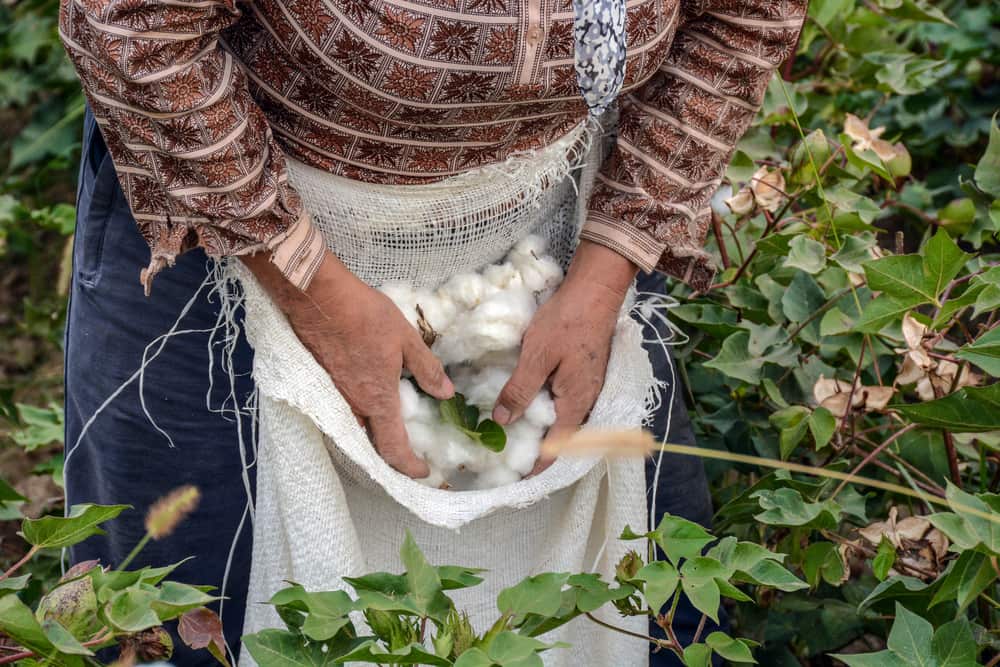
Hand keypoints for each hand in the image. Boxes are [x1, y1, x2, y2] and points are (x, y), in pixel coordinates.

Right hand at [241, 250, 453, 477]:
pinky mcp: (321, 383)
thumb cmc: (364, 315)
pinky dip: (357, 420)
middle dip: (391, 457)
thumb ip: (427, 369)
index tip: (423, 472)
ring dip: (373, 439)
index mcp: (377, 400)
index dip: (409, 466)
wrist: (317, 297)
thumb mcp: (406, 339)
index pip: (393, 448)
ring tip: (390, 436)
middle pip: (371, 445)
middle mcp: (352, 406)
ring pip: (354, 430)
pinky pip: (341, 413)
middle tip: (409, 458)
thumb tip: (446, 393)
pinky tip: (366, 408)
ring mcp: (333, 396)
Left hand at [492, 241, 637, 465]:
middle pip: (561, 438)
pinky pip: (565, 402)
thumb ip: (520, 390)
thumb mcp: (536, 355)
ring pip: (563, 420)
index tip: (514, 479)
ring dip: (541, 431)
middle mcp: (586, 400)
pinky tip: (528, 404)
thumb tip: (503, 421)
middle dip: (536, 451)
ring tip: (513, 436)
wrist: (595, 290)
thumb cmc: (566, 321)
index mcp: (576, 402)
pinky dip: (547, 411)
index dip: (535, 466)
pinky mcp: (583, 373)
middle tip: (506, 459)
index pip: (556, 448)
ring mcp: (587, 386)